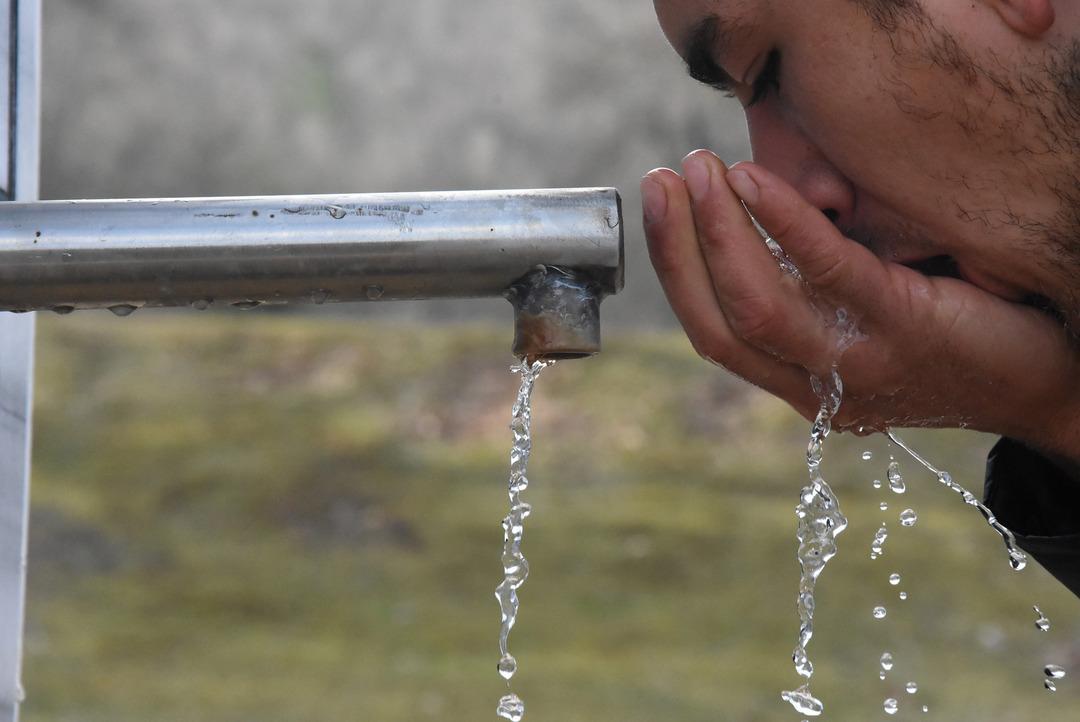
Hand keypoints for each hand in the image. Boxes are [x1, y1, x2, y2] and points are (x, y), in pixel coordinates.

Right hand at [641, 150, 1079, 462]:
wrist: (1053, 381)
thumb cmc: (964, 340)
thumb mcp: (870, 328)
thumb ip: (817, 297)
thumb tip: (761, 225)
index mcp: (804, 387)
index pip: (716, 337)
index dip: (676, 273)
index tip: (660, 210)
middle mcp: (819, 387)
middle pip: (720, 326)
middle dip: (678, 251)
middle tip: (661, 180)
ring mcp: (859, 364)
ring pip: (760, 306)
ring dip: (717, 233)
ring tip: (699, 170)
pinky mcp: (905, 330)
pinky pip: (829, 272)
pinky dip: (783, 224)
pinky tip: (755, 182)